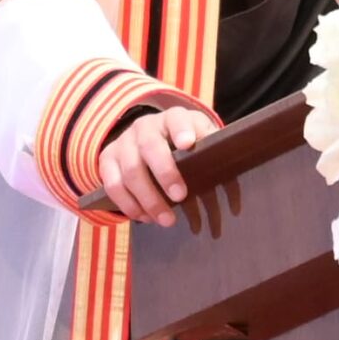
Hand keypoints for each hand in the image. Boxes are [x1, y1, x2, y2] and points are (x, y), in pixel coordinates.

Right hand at [95, 106, 214, 226]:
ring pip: (131, 171)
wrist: (144, 139)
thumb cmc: (181, 144)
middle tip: (181, 196)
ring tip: (167, 220)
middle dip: (165, 172)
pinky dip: (128, 205)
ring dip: (149, 199)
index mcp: (172, 118)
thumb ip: (211, 145)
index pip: (176, 119)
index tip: (189, 144)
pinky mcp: (106, 161)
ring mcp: (123, 143)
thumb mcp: (198, 137)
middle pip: (150, 146)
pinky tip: (145, 218)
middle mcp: (144, 127)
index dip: (181, 130)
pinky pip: (112, 185)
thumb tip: (232, 159)